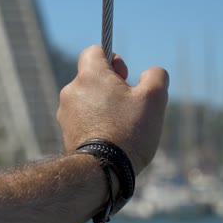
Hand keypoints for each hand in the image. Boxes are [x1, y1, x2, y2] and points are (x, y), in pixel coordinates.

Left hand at [57, 46, 168, 174]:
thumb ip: (156, 76)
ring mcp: (65, 112)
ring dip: (103, 106)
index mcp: (90, 76)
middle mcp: (72, 90)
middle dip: (111, 86)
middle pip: (92, 78)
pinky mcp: (65, 132)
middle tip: (128, 105)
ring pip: (87, 100)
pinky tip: (109, 137)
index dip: (112, 58)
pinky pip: (82, 119)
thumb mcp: (154, 99)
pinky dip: (95, 122)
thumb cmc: (129, 131)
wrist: (102, 170)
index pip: (93, 51)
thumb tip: (152, 73)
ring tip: (120, 126)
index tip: (124, 76)